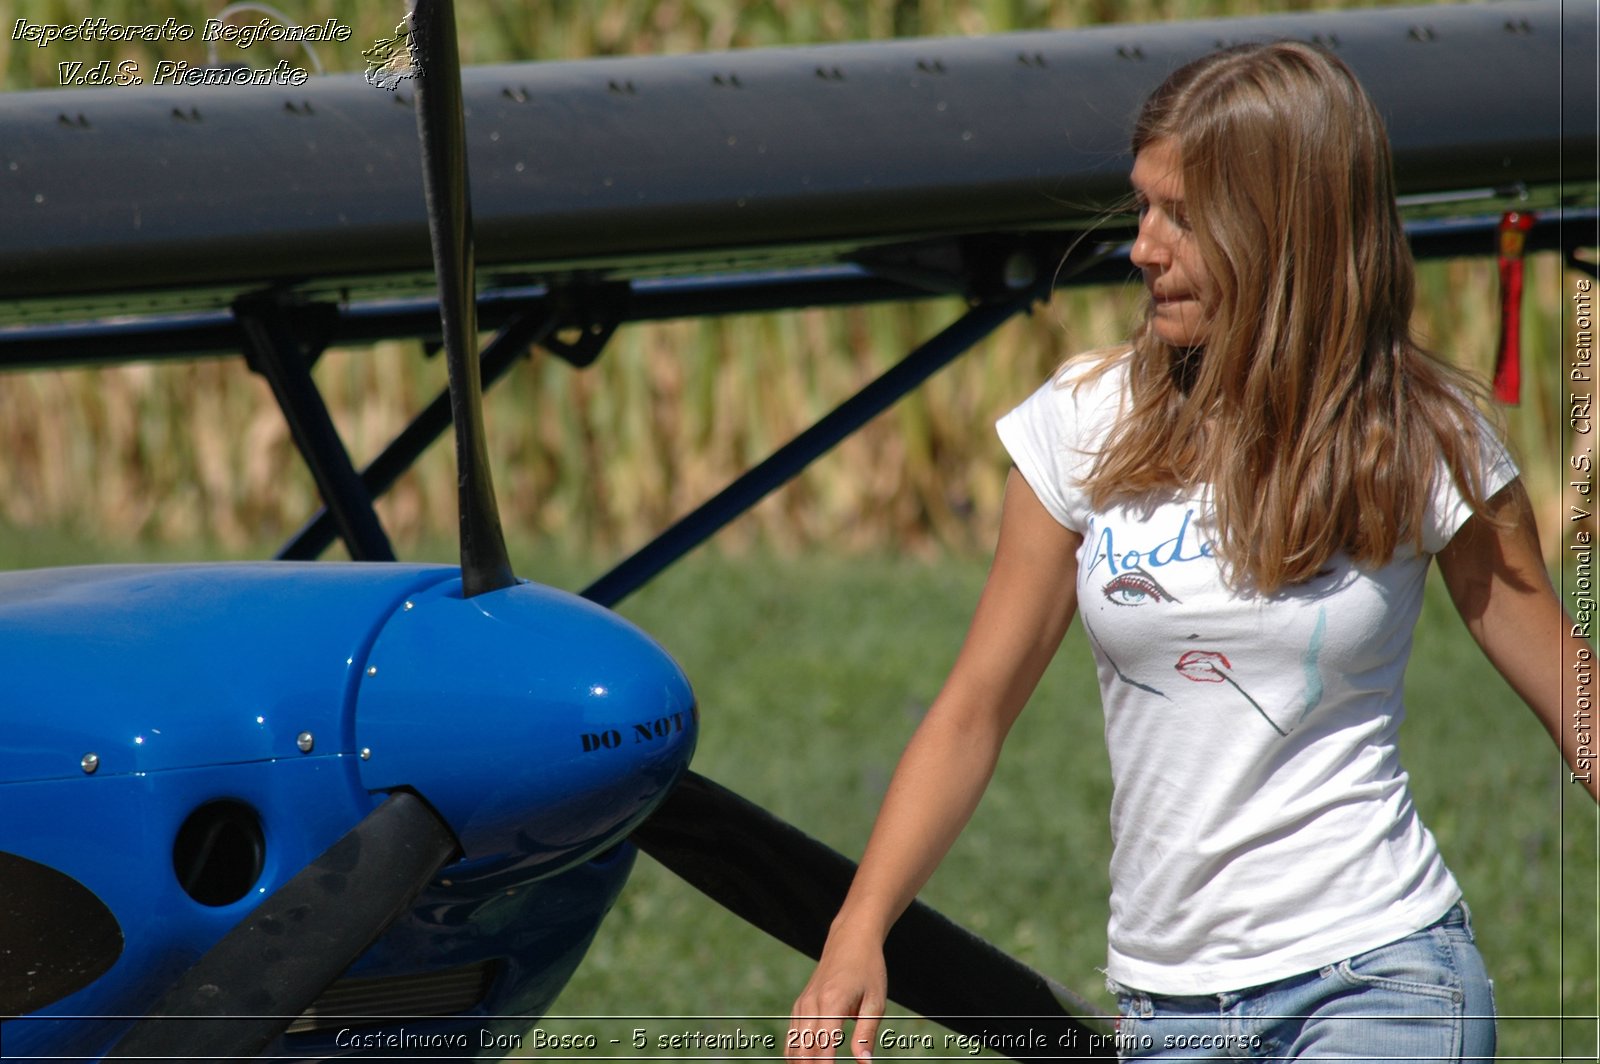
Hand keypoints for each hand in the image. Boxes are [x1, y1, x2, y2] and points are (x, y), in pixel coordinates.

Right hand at [787, 937, 886, 1061]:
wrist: (850, 940)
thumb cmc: (867, 970)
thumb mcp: (875, 1001)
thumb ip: (866, 1034)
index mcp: (832, 1001)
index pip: (823, 1046)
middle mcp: (811, 1003)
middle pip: (804, 1050)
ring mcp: (802, 1004)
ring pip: (794, 1046)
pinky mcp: (799, 1005)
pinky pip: (792, 1037)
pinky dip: (796, 1055)